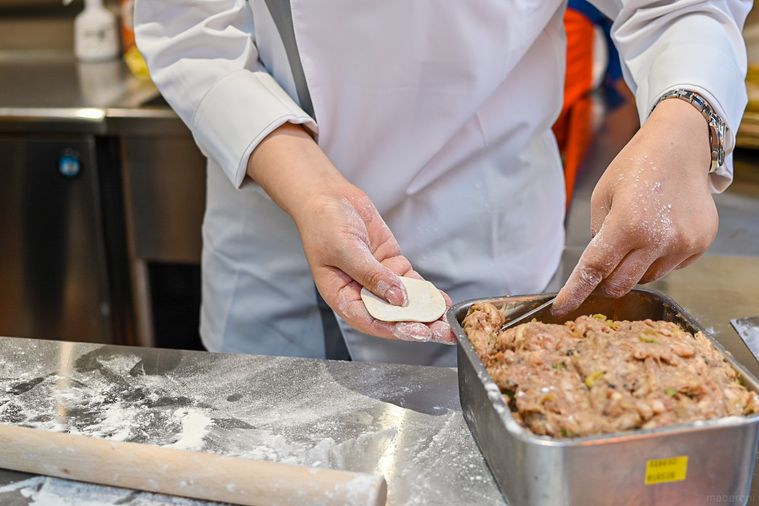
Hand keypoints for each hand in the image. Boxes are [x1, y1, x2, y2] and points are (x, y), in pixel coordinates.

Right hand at [295, 187, 454, 343]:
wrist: (328, 196)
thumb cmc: (323, 223)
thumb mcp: (345, 249)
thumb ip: (371, 274)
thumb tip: (397, 298)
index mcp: (342, 296)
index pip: (371, 320)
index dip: (394, 329)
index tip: (418, 332)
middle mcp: (360, 291)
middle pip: (391, 316)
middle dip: (417, 325)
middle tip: (441, 332)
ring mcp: (378, 278)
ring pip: (404, 302)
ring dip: (425, 312)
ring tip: (447, 322)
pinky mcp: (390, 264)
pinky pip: (410, 283)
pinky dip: (426, 292)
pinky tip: (441, 300)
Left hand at [553, 98, 717, 315]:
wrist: (682, 146)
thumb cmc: (636, 166)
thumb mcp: (603, 196)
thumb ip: (597, 234)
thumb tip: (597, 266)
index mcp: (628, 225)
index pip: (595, 269)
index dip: (575, 292)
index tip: (560, 308)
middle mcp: (659, 240)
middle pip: (620, 283)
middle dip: (603, 281)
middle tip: (600, 265)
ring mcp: (684, 245)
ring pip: (646, 278)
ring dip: (633, 267)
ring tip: (638, 232)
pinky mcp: (701, 245)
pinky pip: (670, 267)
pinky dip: (658, 258)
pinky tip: (660, 230)